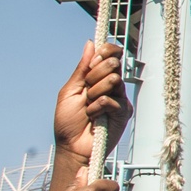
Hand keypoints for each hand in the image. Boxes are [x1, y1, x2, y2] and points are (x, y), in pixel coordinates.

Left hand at [53, 42, 131, 183]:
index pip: (111, 54)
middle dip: (94, 75)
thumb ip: (81, 68)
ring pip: (113, 80)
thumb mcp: (69, 91)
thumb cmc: (67, 122)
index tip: (92, 63)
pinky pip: (111, 100)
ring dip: (94, 94)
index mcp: (98, 77)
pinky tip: (94, 118)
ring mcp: (119, 98)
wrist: (71, 147)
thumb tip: (90, 43)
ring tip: (88, 107)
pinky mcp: (123, 112)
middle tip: (86, 90)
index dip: (105, 52)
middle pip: (113, 63)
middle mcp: (111, 85)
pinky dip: (97, 108)